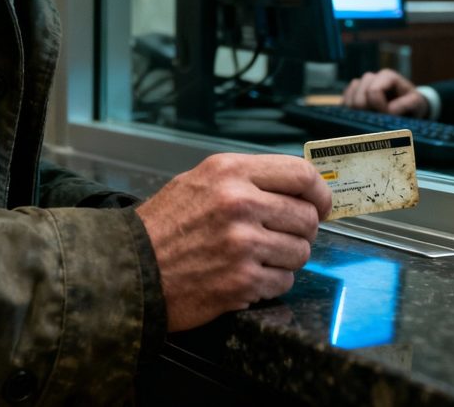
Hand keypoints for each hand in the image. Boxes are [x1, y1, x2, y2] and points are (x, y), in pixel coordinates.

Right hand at [134, 153, 330, 331]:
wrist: (133, 267)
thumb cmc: (166, 224)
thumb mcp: (201, 179)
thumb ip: (247, 178)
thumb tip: (295, 185)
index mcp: (230, 171)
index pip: (300, 173)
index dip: (319, 192)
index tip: (320, 204)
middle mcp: (239, 202)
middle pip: (307, 216)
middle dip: (302, 230)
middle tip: (284, 235)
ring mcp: (243, 243)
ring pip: (301, 251)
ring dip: (287, 257)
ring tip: (258, 255)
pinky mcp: (243, 280)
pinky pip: (285, 281)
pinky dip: (272, 282)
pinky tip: (248, 274)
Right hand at [340, 69, 427, 117]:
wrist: (409, 108)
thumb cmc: (413, 105)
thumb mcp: (416, 104)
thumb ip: (406, 105)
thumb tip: (388, 110)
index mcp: (387, 76)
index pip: (373, 91)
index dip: (378, 107)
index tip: (388, 116)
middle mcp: (372, 77)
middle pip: (359, 95)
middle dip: (367, 110)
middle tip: (377, 119)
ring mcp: (361, 84)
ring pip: (350, 96)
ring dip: (357, 111)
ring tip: (369, 118)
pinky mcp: (353, 92)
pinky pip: (344, 99)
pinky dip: (348, 109)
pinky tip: (358, 116)